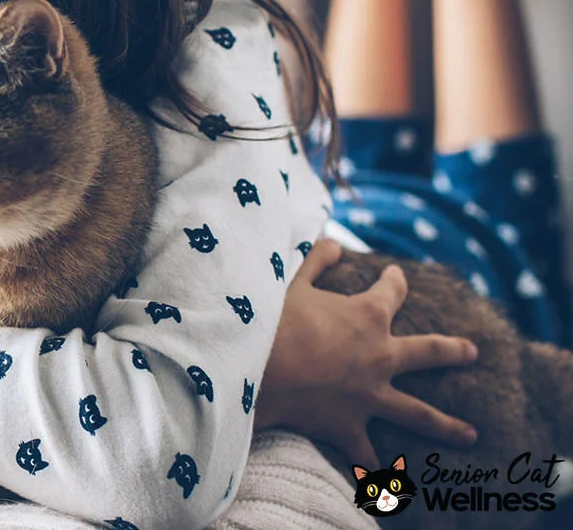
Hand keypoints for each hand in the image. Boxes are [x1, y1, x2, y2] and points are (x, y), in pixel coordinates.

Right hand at [256, 238, 479, 467]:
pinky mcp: (348, 425)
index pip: (391, 291)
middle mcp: (380, 356)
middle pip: (428, 351)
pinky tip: (385, 486)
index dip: (395, 281)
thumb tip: (334, 243)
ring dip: (445, 424)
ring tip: (468, 434)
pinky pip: (364, 453)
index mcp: (367, 316)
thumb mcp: (293, 282)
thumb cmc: (274, 321)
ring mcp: (369, 395)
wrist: (258, 369)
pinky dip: (373, 470)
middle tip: (471, 352)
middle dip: (452, 351)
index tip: (396, 274)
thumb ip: (316, 261)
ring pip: (417, 412)